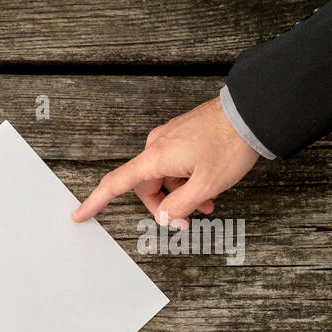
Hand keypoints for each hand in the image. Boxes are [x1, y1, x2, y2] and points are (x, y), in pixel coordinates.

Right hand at [71, 96, 260, 229]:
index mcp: (156, 157)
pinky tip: (207, 185)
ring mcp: (171, 137)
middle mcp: (157, 145)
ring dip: (181, 193)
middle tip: (188, 218)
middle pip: (147, 186)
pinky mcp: (184, 134)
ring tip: (207, 203)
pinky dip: (187, 178)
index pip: (116, 184)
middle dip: (165, 205)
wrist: (252, 112)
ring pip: (164, 176)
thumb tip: (163, 217)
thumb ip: (180, 206)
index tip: (79, 215)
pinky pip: (176, 163)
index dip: (95, 202)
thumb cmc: (230, 144)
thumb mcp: (207, 185)